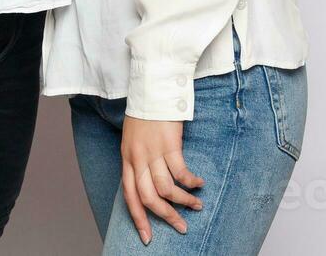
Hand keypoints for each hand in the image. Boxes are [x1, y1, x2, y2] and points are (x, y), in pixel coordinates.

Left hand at [119, 115, 204, 243]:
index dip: (138, 219)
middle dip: (165, 217)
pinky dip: (190, 182)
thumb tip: (148, 183)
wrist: (153, 88)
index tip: (147, 237)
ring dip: (183, 201)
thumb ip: (139, 160)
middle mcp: (137, 158)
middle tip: (181, 227)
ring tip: (197, 205)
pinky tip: (199, 183)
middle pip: (148, 198)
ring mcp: (152, 152)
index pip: (129, 196)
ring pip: (166, 189)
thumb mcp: (133, 139)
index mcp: (127, 159)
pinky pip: (180, 172)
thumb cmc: (145, 114)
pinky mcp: (169, 144)